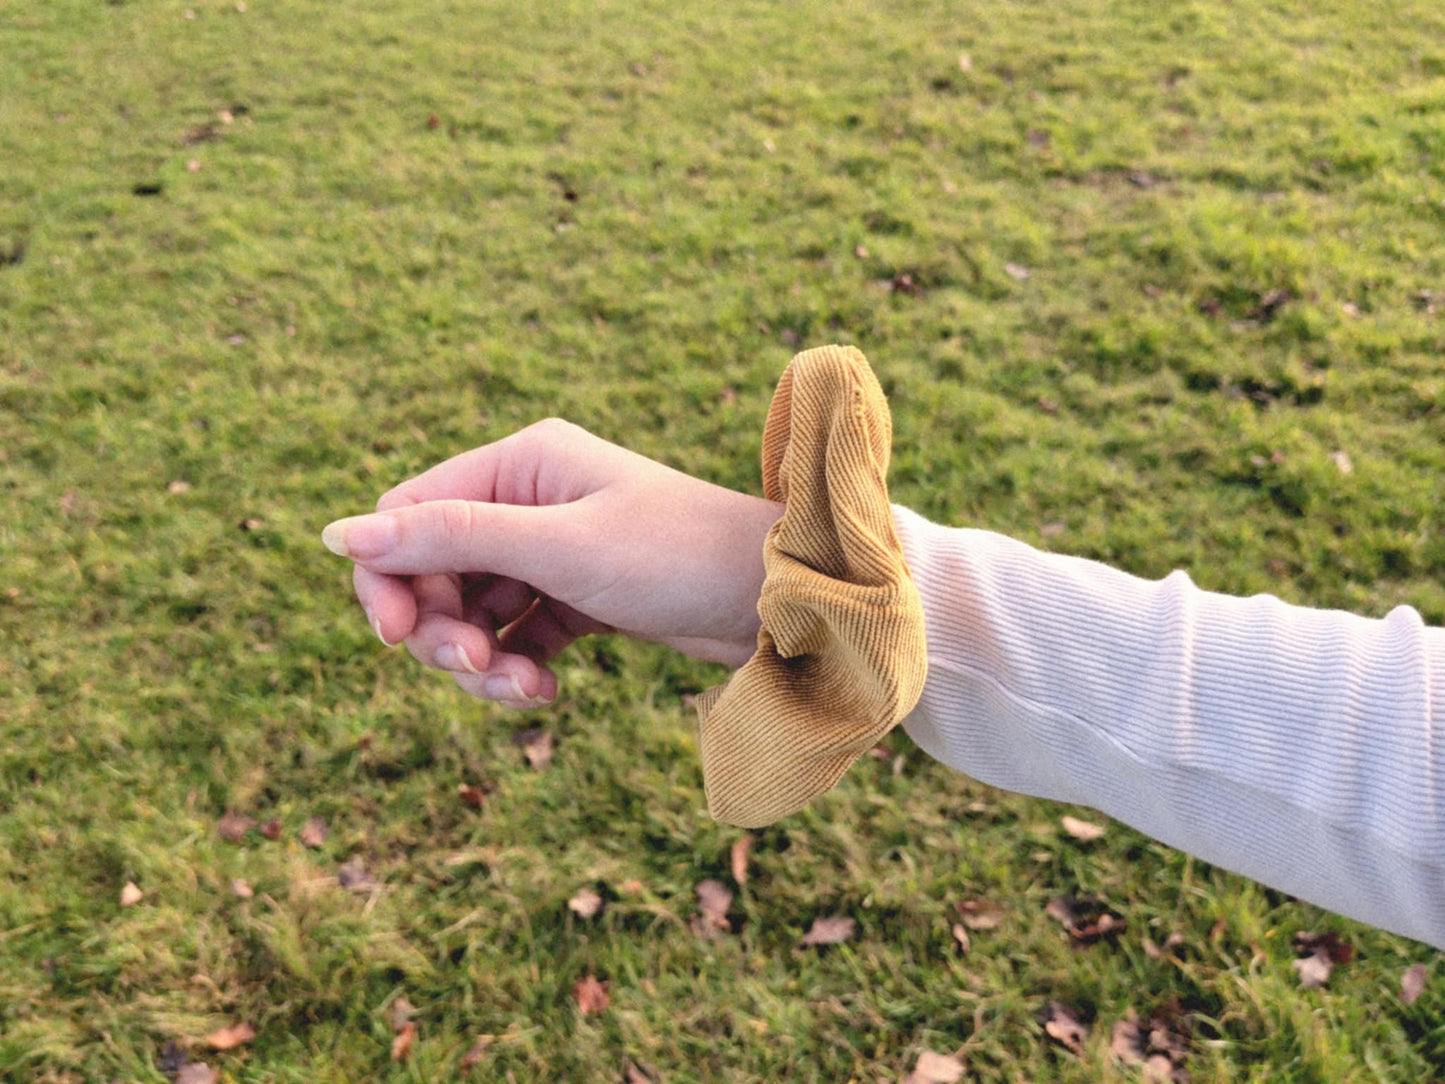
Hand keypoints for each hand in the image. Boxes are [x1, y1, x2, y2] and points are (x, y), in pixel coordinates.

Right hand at [321, 419, 782, 707]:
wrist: (778, 600)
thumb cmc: (676, 554)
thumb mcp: (558, 548)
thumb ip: (450, 539)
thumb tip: (337, 534)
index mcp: (520, 463)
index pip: (409, 515)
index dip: (387, 577)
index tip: (393, 637)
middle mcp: (529, 499)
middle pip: (433, 571)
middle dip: (440, 630)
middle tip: (477, 668)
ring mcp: (552, 550)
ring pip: (471, 612)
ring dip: (479, 660)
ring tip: (524, 689)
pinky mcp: (576, 597)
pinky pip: (514, 636)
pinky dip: (515, 667)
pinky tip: (543, 691)